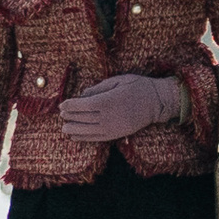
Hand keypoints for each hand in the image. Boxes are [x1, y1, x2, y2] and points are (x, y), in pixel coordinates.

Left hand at [58, 73, 180, 142]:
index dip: (70, 105)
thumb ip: (99, 87)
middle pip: (83, 118)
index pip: (83, 105)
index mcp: (108, 100)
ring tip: (64, 128)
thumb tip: (83, 94)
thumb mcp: (118, 80)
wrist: (157, 102)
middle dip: (70, 117)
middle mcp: (108, 116)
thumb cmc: (137, 86)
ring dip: (74, 129)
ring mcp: (112, 127)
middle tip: (61, 115)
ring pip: (88, 130)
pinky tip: (75, 136)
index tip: (62, 105)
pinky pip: (96, 138)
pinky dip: (84, 137)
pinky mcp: (116, 134)